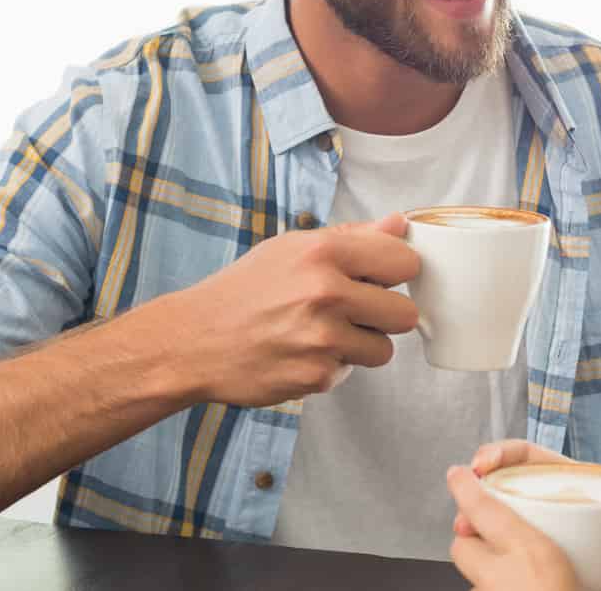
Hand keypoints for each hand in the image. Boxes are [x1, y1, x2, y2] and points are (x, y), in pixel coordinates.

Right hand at [160, 214, 419, 407]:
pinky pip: (350, 372)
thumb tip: (399, 225)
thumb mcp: (292, 248)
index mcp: (324, 252)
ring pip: (384, 349)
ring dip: (361, 345)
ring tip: (324, 333)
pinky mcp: (316, 376)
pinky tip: (302, 352)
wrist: (195, 340)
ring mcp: (322, 338)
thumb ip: (352, 237)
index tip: (381, 277)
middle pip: (406, 313)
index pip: (404, 262)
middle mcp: (326, 293)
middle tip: (357, 311)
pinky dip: (332, 366)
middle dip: (387, 315)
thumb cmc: (245, 289)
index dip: (396, 272)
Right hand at [453, 440, 600, 590]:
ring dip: (482, 531)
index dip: (501, 455)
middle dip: (478, 498)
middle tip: (463, 517)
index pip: (533, 458)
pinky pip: (523, 561)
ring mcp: (564, 541)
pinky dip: (502, 564)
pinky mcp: (562, 571)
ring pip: (511, 529)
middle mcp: (570, 509)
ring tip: (467, 542)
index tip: (481, 467)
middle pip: (510, 493)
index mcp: (590, 487)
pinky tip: (494, 573)